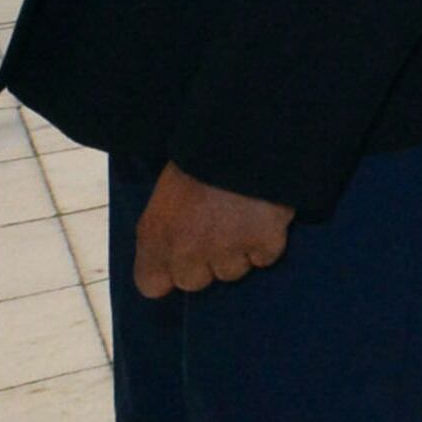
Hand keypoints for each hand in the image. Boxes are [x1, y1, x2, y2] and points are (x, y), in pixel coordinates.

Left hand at [131, 163, 289, 297]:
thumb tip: (172, 261)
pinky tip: (265, 216)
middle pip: (196, 282)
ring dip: (239, 252)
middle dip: (207, 262)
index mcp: (155, 237)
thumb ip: (162, 234)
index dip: (169, 273)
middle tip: (219, 230)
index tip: (182, 257)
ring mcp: (226, 250)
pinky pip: (266, 257)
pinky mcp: (263, 242)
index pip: (152, 286)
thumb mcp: (164, 197)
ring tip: (245, 217)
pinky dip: (269, 241)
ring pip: (233, 272)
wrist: (245, 135)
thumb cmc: (199, 161)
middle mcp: (186, 251)